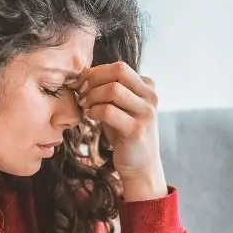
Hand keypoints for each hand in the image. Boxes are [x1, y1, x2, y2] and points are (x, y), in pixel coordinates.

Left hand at [77, 62, 167, 200]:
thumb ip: (108, 88)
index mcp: (148, 87)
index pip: (119, 67)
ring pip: (113, 90)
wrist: (140, 165)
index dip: (96, 72)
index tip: (82, 85)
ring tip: (86, 107)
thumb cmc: (124, 133)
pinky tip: (90, 117)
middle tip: (81, 93)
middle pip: (118, 72)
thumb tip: (84, 71)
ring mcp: (146, 113)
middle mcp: (151, 97)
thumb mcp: (119, 106)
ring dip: (92, 96)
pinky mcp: (136, 130)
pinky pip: (108, 111)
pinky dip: (94, 111)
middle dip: (94, 80)